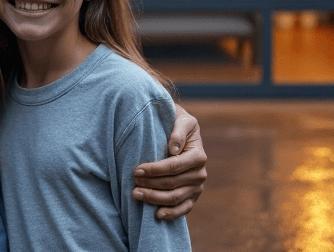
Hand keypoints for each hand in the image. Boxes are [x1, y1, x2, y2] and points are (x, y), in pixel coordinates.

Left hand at [132, 105, 206, 219]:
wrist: (181, 131)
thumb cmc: (177, 123)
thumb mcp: (181, 119)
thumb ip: (178, 131)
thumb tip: (173, 149)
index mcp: (198, 155)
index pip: (174, 166)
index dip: (155, 170)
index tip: (137, 170)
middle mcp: (200, 174)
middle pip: (172, 184)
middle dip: (150, 184)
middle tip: (133, 182)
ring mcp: (197, 187)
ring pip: (174, 198)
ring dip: (154, 199)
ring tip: (136, 194)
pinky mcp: (192, 197)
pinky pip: (183, 209)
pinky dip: (171, 214)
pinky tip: (156, 214)